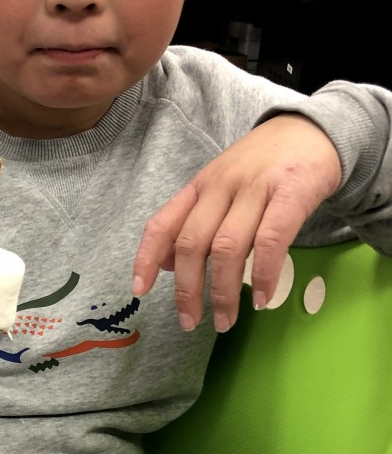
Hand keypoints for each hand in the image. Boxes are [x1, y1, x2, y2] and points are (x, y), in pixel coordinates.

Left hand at [132, 114, 342, 330]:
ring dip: (224, 291)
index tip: (139, 290)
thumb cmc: (263, 168)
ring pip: (227, 246)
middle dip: (187, 289)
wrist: (314, 131)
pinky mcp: (292, 192)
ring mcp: (256, 188)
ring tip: (226, 320)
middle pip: (192, 242)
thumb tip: (164, 266)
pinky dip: (265, 274)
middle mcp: (221, 185)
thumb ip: (194, 223)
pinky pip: (271, 240)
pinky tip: (264, 298)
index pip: (163, 222)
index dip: (146, 257)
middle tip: (190, 322)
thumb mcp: (221, 188)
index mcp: (200, 186)